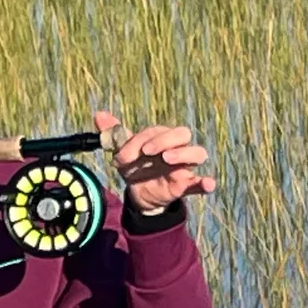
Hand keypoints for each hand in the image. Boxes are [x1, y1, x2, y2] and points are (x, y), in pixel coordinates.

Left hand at [99, 110, 216, 215]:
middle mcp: (175, 149)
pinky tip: (207, 184)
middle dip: (165, 140)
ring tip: (168, 158)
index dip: (141, 140)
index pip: (157, 131)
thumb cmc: (135, 166)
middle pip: (182, 134)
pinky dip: (206, 183)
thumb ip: (114, 133)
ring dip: (185, 154)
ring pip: (197, 153)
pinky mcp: (185, 185)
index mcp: (161, 138)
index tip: (124, 155)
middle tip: (147, 151)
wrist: (138, 193)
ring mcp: (183, 166)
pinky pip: (200, 183)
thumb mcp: (123, 151)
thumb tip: (99, 114)